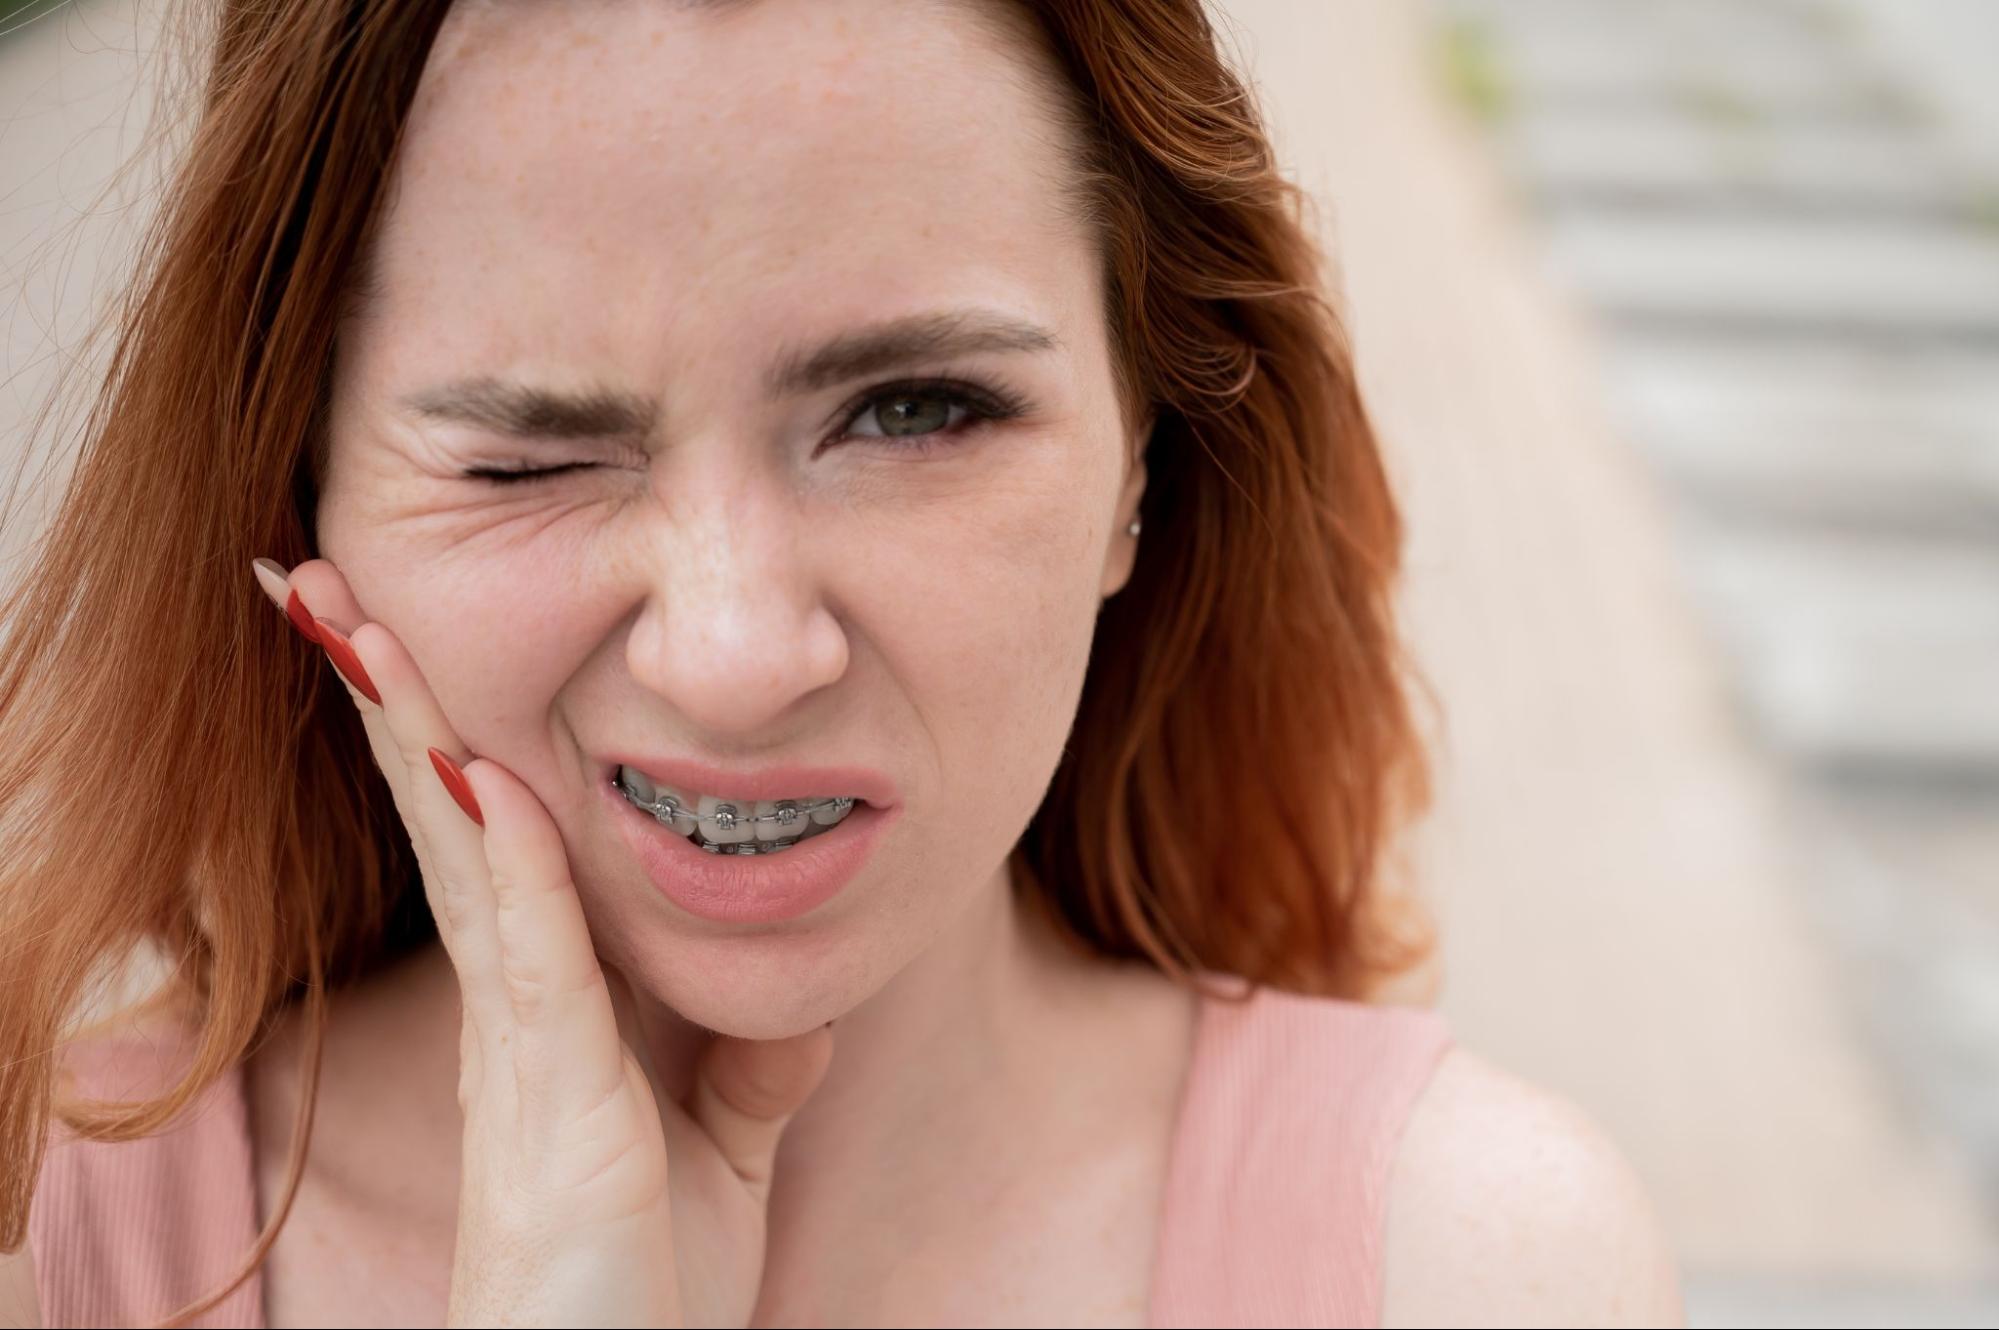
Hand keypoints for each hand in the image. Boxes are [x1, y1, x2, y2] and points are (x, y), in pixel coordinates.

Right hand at [251, 557, 835, 1327]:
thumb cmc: (640, 1300)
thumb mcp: (716, 1165)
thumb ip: (744, 1081)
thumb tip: (796, 1016)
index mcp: (543, 1017)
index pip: (487, 844)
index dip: (444, 740)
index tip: (401, 638)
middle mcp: (511, 1016)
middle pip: (447, 820)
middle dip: (393, 700)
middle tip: (323, 580)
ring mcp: (519, 1053)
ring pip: (462, 858)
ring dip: (415, 735)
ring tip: (352, 619)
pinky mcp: (553, 1103)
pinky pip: (528, 954)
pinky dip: (507, 857)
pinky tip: (479, 771)